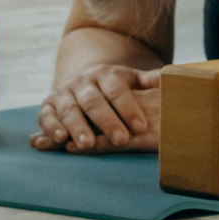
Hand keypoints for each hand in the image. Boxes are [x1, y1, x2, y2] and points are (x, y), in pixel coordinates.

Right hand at [31, 65, 161, 153]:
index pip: (118, 90)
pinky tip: (59, 140)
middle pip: (94, 101)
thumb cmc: (114, 88)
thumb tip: (171, 76)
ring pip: (69, 110)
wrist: (82, 82)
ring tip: (87, 144)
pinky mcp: (48, 106)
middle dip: (107, 121)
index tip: (142, 127)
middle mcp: (83, 82)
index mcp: (105, 75)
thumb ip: (149, 81)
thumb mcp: (132, 81)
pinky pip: (46, 116)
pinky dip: (51, 127)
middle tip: (120, 139)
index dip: (129, 108)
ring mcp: (63, 93)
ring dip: (77, 127)